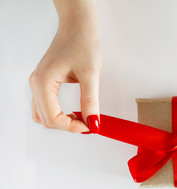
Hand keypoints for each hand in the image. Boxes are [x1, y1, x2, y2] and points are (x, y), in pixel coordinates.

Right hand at [29, 0, 101, 132]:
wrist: (77, 26)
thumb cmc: (82, 43)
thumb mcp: (90, 74)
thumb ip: (90, 101)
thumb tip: (93, 123)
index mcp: (43, 82)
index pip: (52, 117)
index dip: (71, 127)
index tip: (89, 127)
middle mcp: (36, 83)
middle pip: (45, 119)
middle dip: (66, 125)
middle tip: (87, 123)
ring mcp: (38, 82)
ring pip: (43, 114)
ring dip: (61, 121)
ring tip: (81, 118)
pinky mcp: (44, 81)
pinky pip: (45, 105)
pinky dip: (58, 113)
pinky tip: (73, 111)